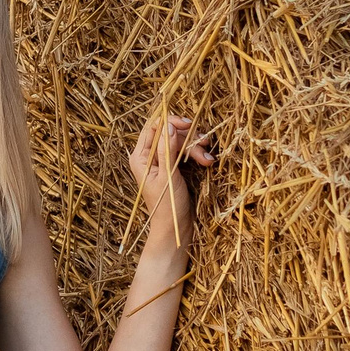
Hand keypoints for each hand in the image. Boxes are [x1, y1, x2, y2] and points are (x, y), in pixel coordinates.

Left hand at [129, 111, 215, 250]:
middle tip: (204, 142)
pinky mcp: (174, 167)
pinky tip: (207, 161)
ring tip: (208, 159)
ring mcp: (162, 162)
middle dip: (188, 138)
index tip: (187, 124)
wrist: (176, 228)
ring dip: (196, 147)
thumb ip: (167, 150)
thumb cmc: (167, 206)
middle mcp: (149, 157)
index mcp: (141, 157)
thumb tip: (168, 125)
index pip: (153, 128)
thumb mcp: (167, 176)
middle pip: (169, 134)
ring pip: (180, 143)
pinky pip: (185, 153)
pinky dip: (197, 155)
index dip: (170, 122)